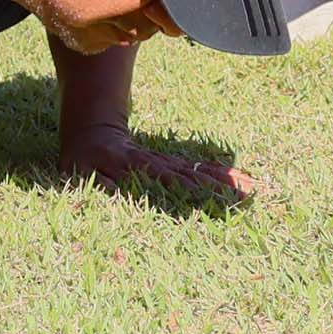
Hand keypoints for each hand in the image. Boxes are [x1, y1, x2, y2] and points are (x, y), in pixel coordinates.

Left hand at [58, 121, 251, 205]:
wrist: (90, 132)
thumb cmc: (83, 161)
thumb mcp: (81, 174)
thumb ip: (100, 186)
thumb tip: (118, 197)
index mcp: (136, 167)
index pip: (169, 181)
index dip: (191, 191)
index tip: (213, 202)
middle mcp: (156, 165)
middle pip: (191, 177)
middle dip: (217, 189)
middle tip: (246, 200)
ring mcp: (165, 165)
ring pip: (197, 171)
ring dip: (223, 181)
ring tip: (251, 189)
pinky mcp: (169, 166)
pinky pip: (196, 168)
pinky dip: (216, 174)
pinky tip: (240, 180)